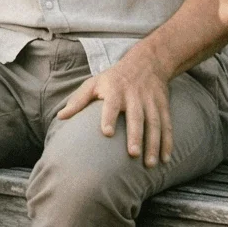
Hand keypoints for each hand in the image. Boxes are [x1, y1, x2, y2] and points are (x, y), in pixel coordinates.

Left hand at [57, 46, 174, 166]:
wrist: (147, 62)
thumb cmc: (114, 77)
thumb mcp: (94, 82)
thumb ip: (78, 100)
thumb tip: (60, 117)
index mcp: (115, 90)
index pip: (111, 104)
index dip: (109, 117)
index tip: (107, 133)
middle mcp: (134, 96)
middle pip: (136, 117)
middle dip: (136, 135)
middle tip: (132, 154)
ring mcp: (151, 102)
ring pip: (154, 124)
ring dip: (153, 144)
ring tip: (149, 164)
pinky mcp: (163, 106)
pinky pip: (167, 125)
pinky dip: (167, 142)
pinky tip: (165, 159)